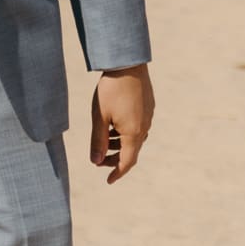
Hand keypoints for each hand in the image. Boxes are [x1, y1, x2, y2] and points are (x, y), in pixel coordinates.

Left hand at [90, 64, 152, 183]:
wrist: (127, 64)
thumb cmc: (111, 91)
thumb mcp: (100, 117)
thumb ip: (98, 142)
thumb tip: (96, 162)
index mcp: (133, 133)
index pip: (127, 162)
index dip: (117, 173)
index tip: (108, 181)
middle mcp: (144, 127)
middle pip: (132, 152)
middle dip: (116, 159)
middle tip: (99, 159)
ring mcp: (148, 116)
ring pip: (135, 139)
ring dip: (120, 144)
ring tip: (105, 138)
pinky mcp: (148, 106)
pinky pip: (138, 127)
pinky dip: (126, 132)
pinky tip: (114, 123)